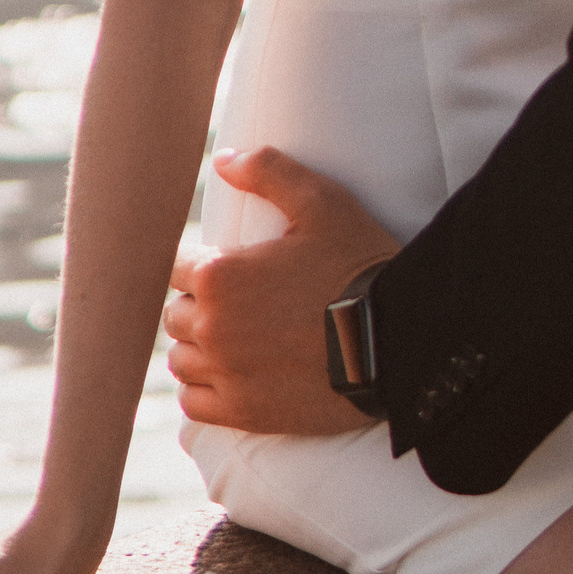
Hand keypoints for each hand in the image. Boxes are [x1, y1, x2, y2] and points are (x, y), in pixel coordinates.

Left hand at [164, 146, 397, 437]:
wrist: (395, 339)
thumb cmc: (357, 265)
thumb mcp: (321, 202)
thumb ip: (267, 171)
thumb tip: (223, 160)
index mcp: (220, 274)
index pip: (177, 267)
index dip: (201, 264)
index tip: (229, 268)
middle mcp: (213, 326)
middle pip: (177, 314)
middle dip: (200, 304)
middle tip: (239, 302)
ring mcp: (227, 373)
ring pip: (181, 359)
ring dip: (199, 347)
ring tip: (233, 339)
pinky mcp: (245, 412)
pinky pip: (195, 404)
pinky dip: (204, 390)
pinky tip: (229, 375)